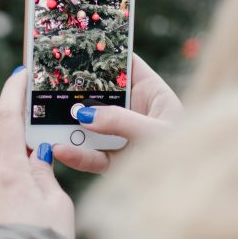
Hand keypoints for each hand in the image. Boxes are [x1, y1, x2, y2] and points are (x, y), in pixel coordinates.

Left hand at [0, 68, 74, 238]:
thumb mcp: (57, 203)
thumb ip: (44, 172)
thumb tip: (36, 153)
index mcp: (9, 172)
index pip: (7, 119)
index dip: (12, 93)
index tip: (19, 76)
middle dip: (17, 145)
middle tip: (39, 155)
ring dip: (4, 167)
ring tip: (28, 192)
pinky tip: (7, 206)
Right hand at [51, 54, 182, 173]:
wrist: (193, 193)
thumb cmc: (187, 156)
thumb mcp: (156, 133)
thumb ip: (121, 121)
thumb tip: (84, 114)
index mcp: (153, 95)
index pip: (125, 66)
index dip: (103, 54)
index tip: (74, 45)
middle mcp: (136, 113)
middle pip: (100, 95)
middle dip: (74, 91)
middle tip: (44, 83)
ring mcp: (124, 138)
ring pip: (91, 126)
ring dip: (68, 124)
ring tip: (45, 121)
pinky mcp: (116, 162)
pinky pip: (92, 156)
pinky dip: (75, 154)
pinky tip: (60, 150)